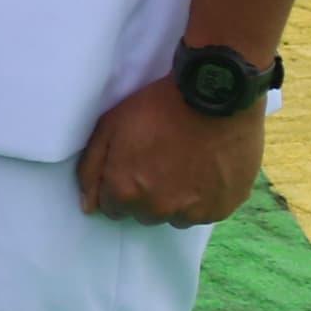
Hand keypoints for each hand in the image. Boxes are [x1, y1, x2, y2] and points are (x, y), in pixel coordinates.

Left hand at [74, 78, 267, 226]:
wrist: (214, 95)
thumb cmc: (158, 107)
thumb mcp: (110, 126)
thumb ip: (92, 169)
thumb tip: (88, 207)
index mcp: (126, 192)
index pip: (114, 208)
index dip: (121, 185)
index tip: (134, 166)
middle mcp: (157, 210)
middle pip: (145, 214)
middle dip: (148, 195)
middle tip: (162, 161)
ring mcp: (192, 213)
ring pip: (177, 216)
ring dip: (178, 199)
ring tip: (188, 165)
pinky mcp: (223, 208)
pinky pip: (207, 212)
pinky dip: (207, 197)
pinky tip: (210, 169)